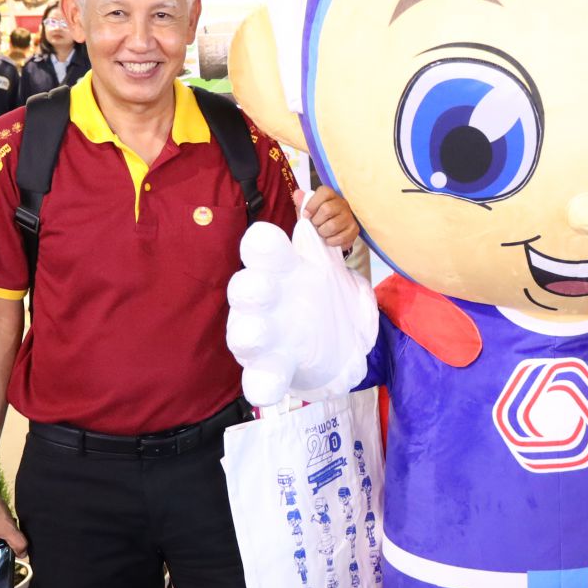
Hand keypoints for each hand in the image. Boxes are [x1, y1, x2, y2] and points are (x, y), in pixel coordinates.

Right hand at [227, 219, 376, 404]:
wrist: (343, 342)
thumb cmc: (323, 293)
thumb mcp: (327, 265)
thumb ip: (319, 238)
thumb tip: (310, 198)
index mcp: (281, 270)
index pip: (264, 251)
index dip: (262, 246)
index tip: (264, 237)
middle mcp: (267, 300)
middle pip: (245, 291)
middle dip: (250, 289)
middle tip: (261, 288)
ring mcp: (268, 336)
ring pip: (243, 334)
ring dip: (249, 335)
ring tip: (258, 335)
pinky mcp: (276, 368)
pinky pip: (260, 378)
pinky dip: (261, 383)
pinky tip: (264, 389)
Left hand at [302, 185, 359, 249]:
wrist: (330, 235)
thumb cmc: (318, 221)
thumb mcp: (307, 212)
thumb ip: (301, 204)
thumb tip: (297, 194)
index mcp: (330, 196)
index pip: (324, 192)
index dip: (312, 204)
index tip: (306, 215)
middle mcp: (342, 203)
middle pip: (327, 209)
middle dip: (316, 221)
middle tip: (315, 226)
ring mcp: (349, 216)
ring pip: (333, 225)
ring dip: (323, 232)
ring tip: (322, 233)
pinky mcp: (354, 230)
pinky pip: (341, 237)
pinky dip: (331, 241)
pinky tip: (329, 240)